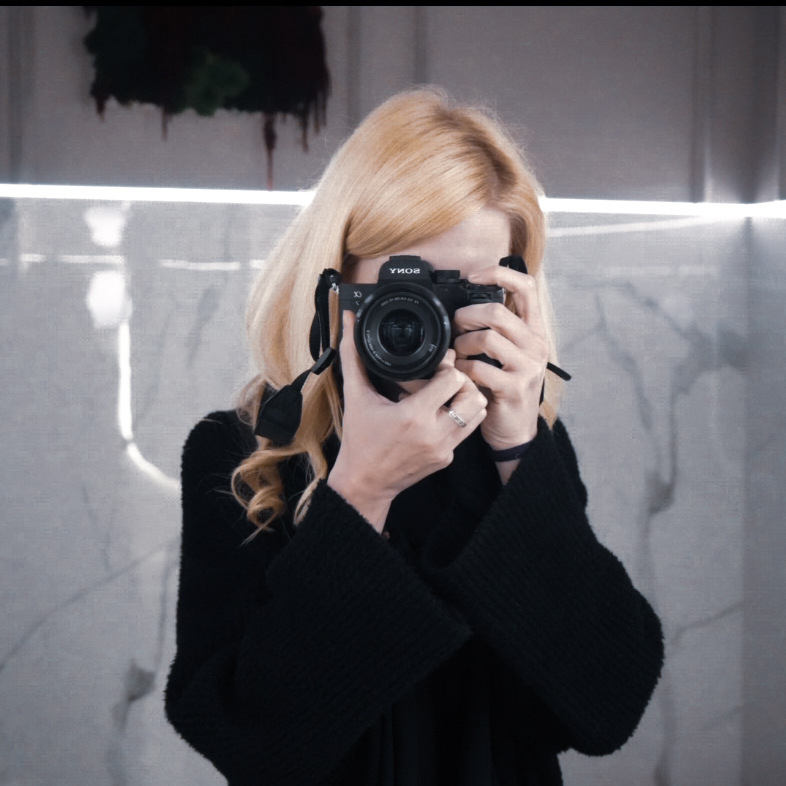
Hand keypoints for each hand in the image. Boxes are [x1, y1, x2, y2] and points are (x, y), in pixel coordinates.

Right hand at [328, 312, 486, 531]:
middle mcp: (433, 434)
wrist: (364, 483)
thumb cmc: (358, 440)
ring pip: (477, 412)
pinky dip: (459, 417)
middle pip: (472, 394)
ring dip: (466, 398)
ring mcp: (444, 449)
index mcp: (413, 416)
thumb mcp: (355, 396)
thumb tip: (348, 320)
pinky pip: (467, 431)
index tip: (437, 361)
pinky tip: (439, 412)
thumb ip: (353, 356)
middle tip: (445, 377)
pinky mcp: (447, 458)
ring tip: (446, 394)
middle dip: (461, 380)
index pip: (452, 379)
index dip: (446, 365)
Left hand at [453, 266, 548, 452]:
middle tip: (455, 329)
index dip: (500, 273)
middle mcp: (536, 345)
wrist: (515, 432)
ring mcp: (528, 367)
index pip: (526, 287)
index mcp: (534, 332)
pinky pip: (479, 367)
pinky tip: (460, 375)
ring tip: (457, 357)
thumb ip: (496, 331)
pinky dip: (462, 369)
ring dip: (462, 346)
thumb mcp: (507, 356)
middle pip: (497, 312)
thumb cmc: (505, 390)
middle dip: (466, 317)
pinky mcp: (514, 388)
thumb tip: (464, 309)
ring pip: (486, 338)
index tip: (474, 276)